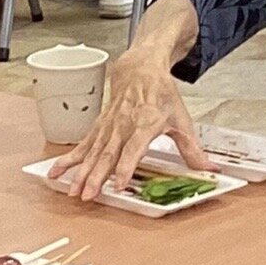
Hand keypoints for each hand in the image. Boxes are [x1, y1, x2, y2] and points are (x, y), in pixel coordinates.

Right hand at [52, 49, 206, 201]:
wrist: (140, 69)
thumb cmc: (161, 94)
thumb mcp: (181, 119)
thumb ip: (193, 149)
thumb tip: (209, 169)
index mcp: (145, 123)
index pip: (132, 149)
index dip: (125, 167)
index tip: (118, 184)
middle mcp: (122, 126)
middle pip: (107, 155)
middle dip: (95, 176)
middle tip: (87, 195)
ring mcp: (108, 127)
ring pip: (92, 153)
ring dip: (80, 172)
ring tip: (70, 190)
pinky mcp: (98, 128)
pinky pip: (82, 146)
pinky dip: (68, 160)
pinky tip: (56, 172)